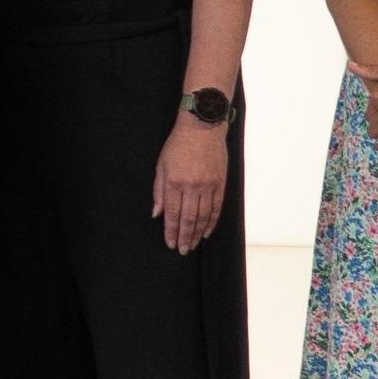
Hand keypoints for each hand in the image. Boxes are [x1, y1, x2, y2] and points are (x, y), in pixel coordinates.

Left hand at [153, 117, 228, 254]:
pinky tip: (206, 232)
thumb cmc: (178, 145)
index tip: (170, 243)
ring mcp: (208, 186)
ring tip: (192, 245)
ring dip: (197, 233)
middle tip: (182, 250)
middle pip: (188, 218)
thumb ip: (158, 191)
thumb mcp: (161, 165)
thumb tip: (156, 213)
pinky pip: (216, 208)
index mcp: (174, 182)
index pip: (171, 213)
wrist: (203, 128)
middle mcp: (192, 186)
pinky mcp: (220, 183)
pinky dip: (212, 222)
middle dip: (184, 237)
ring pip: (203, 216)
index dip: (170, 231)